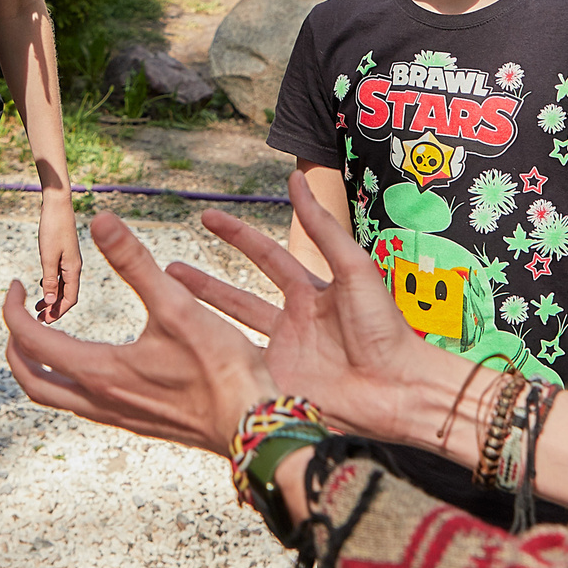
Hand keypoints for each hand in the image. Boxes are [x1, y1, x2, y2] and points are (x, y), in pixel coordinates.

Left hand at [2, 212, 273, 455]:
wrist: (252, 425)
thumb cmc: (220, 369)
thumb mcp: (177, 305)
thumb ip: (136, 261)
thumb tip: (101, 219)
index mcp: (99, 370)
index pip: (32, 341)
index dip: (14, 310)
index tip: (15, 285)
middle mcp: (100, 400)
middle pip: (32, 381)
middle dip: (15, 347)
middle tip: (18, 315)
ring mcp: (118, 417)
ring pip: (57, 399)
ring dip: (40, 367)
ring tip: (47, 337)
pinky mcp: (139, 425)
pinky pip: (85, 407)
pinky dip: (70, 381)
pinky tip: (95, 363)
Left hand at [32, 189, 82, 320]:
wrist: (57, 202)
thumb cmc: (53, 227)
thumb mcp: (48, 256)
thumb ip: (50, 280)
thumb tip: (51, 303)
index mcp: (74, 269)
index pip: (70, 299)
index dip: (59, 312)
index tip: (45, 322)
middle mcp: (75, 266)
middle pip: (67, 295)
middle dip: (54, 309)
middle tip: (40, 319)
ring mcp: (71, 260)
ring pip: (64, 286)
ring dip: (53, 298)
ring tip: (38, 307)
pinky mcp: (65, 253)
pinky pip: (61, 275)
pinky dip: (53, 285)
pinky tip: (44, 286)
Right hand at [176, 177, 454, 448]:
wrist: (399, 389)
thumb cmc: (384, 327)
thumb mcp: (352, 268)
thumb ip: (322, 225)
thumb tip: (297, 178)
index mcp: (310, 291)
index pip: (265, 255)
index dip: (236, 235)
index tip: (206, 216)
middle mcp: (293, 322)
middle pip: (238, 298)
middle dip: (204, 284)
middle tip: (169, 270)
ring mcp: (284, 354)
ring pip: (232, 333)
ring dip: (202, 321)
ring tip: (168, 307)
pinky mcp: (279, 384)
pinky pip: (241, 370)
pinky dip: (216, 362)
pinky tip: (188, 356)